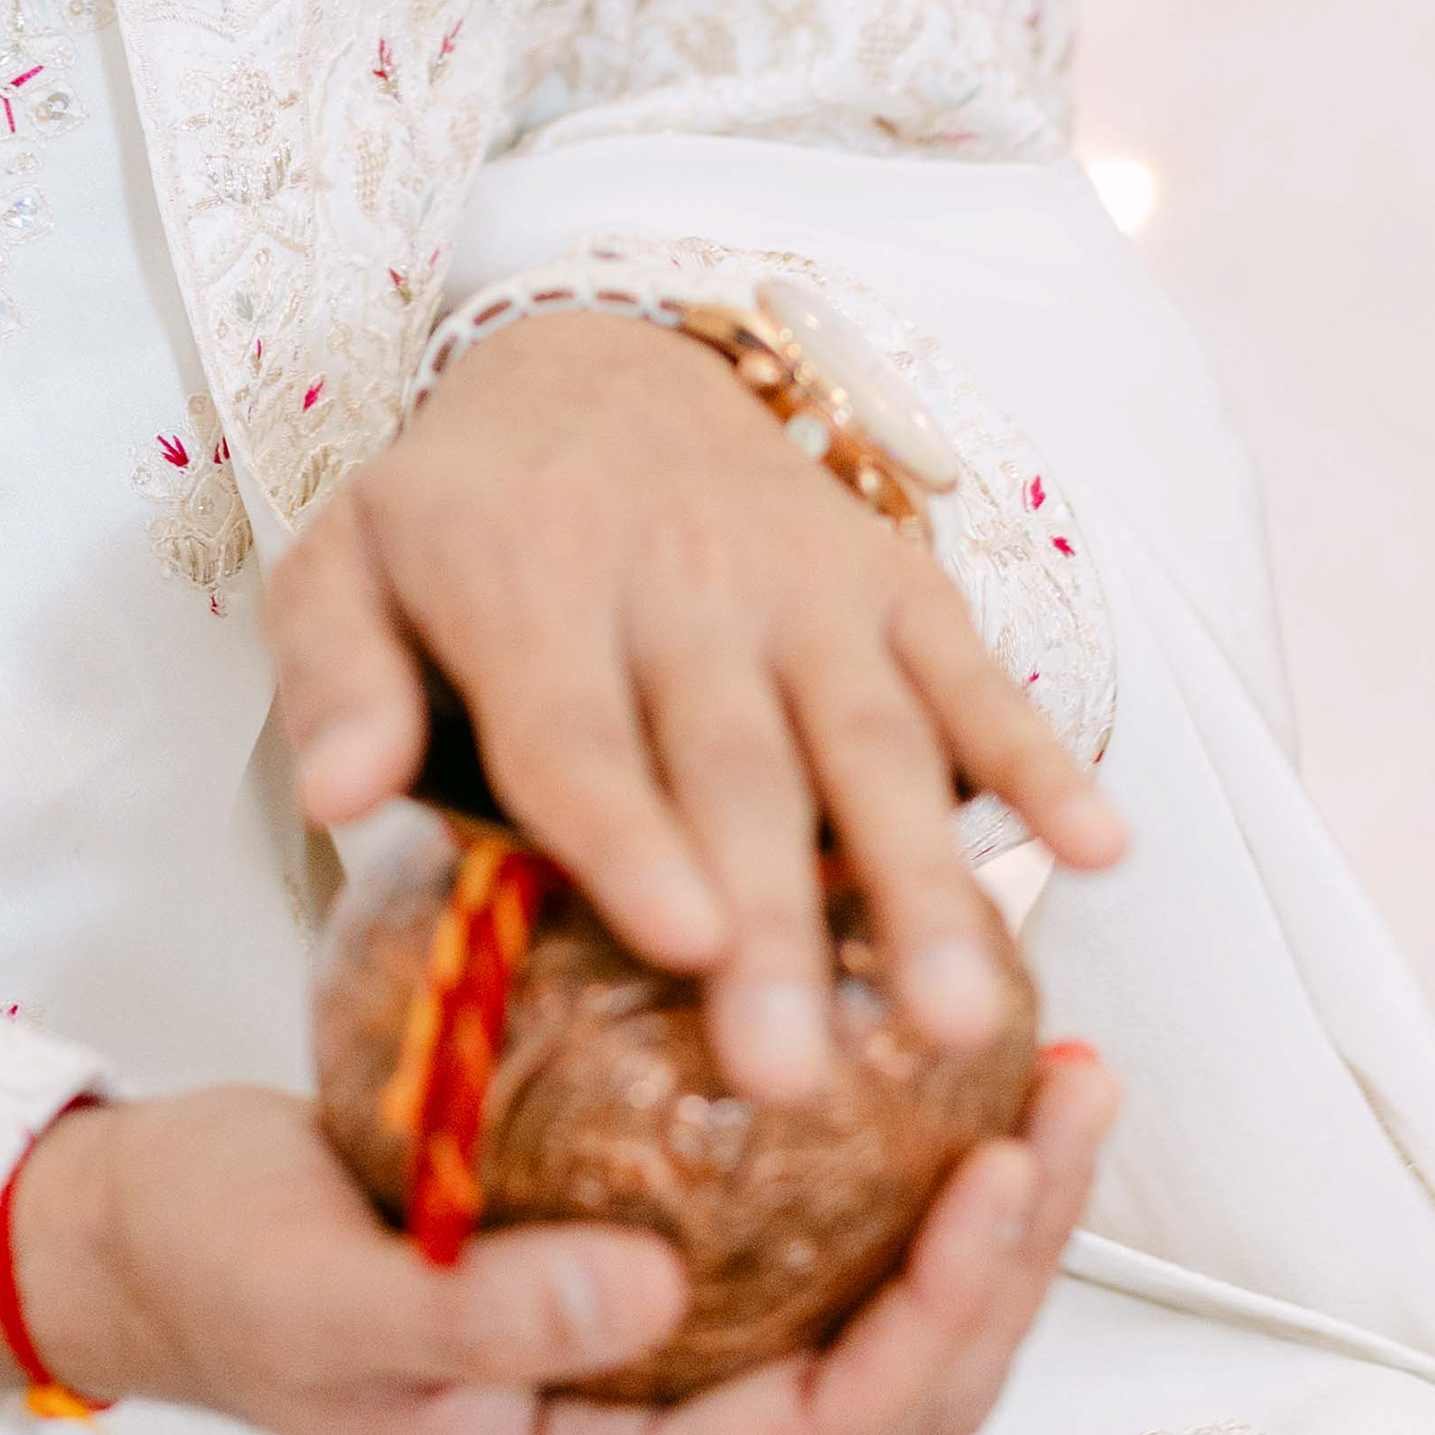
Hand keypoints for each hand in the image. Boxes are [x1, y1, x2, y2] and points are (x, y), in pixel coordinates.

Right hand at [0, 1068, 1113, 1434]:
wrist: (151, 1235)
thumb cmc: (225, 1271)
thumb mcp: (329, 1298)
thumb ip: (480, 1311)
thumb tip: (652, 1287)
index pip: (829, 1423)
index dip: (938, 1303)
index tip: (999, 1164)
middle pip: (895, 1377)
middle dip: (1008, 1245)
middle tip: (1074, 1089)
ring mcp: (658, 1359)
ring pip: (876, 1306)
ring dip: (978, 1199)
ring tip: (1049, 1063)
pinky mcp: (648, 1261)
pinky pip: (810, 1229)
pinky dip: (888, 1149)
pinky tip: (923, 1043)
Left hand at [266, 307, 1125, 1098]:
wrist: (599, 362)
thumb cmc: (459, 518)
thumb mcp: (345, 565)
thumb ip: (333, 677)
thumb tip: (336, 797)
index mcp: (526, 584)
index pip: (575, 729)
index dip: (627, 834)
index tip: (677, 943)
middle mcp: (677, 583)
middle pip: (736, 765)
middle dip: (776, 920)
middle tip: (800, 1072)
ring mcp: (802, 582)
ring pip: (873, 740)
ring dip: (926, 879)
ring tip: (963, 1019)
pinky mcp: (894, 581)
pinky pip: (977, 673)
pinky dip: (1043, 757)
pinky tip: (1101, 852)